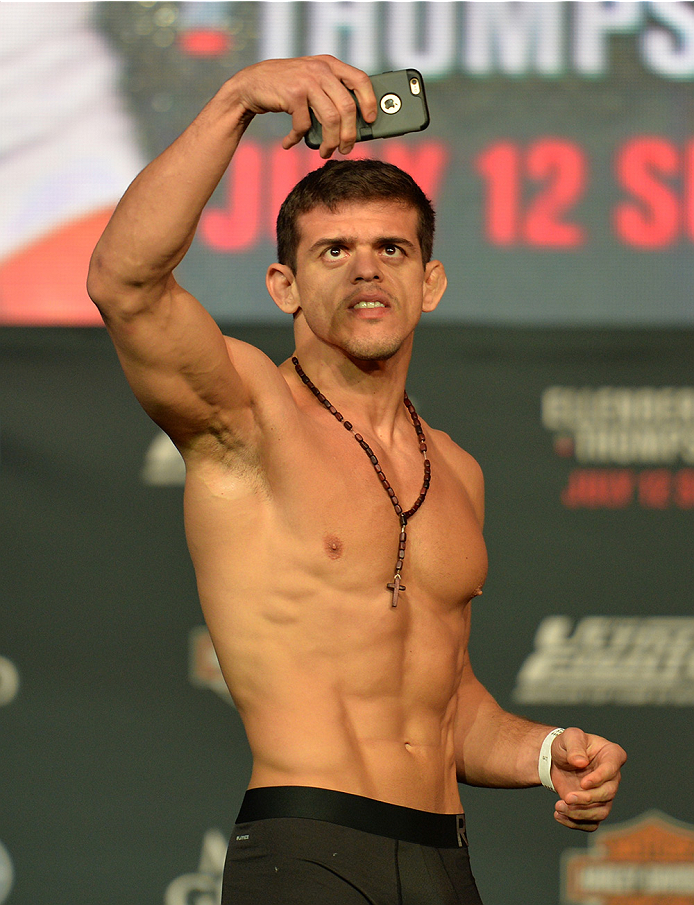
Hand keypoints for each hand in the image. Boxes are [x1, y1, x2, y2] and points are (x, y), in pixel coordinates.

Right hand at [231, 55, 376, 158]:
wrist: (251, 84)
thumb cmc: (286, 88)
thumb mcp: (312, 82)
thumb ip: (331, 93)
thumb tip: (355, 124)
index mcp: (330, 64)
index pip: (360, 79)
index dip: (369, 101)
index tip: (370, 120)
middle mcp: (321, 69)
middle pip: (347, 107)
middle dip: (349, 134)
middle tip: (346, 149)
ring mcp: (307, 80)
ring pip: (331, 119)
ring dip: (330, 141)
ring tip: (325, 152)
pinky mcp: (293, 94)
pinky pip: (305, 125)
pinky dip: (298, 138)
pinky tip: (290, 142)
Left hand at [550, 727, 626, 831]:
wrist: (557, 759)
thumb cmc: (567, 744)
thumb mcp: (569, 737)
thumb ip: (575, 747)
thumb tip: (580, 762)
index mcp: (612, 754)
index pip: (611, 769)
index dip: (599, 779)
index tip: (583, 783)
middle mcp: (613, 777)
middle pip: (608, 794)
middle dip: (587, 799)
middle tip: (567, 797)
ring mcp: (605, 794)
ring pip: (601, 812)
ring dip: (580, 813)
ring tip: (559, 807)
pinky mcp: (594, 807)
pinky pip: (592, 823)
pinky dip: (575, 823)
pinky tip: (559, 815)